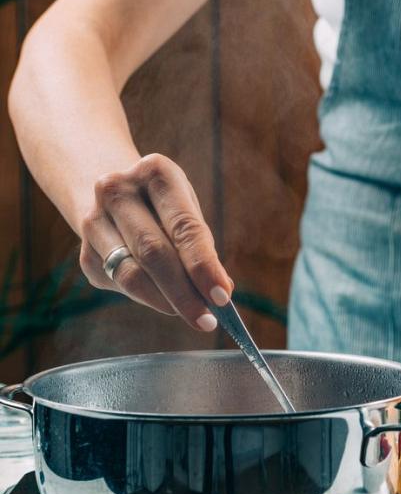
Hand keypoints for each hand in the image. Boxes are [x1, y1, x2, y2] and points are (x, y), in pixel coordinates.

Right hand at [78, 154, 232, 329]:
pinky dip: (148, 297)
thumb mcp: (187, 209)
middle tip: (209, 320)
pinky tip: (164, 298)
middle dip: (185, 293)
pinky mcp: (84, 253)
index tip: (223, 297)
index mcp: (155, 173)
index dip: (204, 266)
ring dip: (166, 302)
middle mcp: (118, 191)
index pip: (184, 227)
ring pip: (131, 274)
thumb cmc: (164, 205)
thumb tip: (221, 290)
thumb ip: (202, 246)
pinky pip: (120, 285)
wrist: (112, 194)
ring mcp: (94, 221)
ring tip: (194, 314)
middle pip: (154, 253)